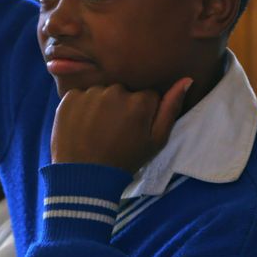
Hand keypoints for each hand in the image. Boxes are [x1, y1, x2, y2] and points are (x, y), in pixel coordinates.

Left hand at [51, 77, 192, 173]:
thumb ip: (171, 108)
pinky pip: (81, 95)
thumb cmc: (125, 160)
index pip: (147, 96)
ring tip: (97, 130)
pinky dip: (82, 107)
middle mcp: (116, 90)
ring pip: (102, 92)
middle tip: (114, 131)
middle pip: (123, 91)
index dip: (142, 113)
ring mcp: (91, 93)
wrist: (85, 176)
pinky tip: (83, 126)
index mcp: (140, 101)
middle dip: (121, 106)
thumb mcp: (156, 140)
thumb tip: (186, 80)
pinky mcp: (70, 97)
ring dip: (101, 106)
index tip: (134, 129)